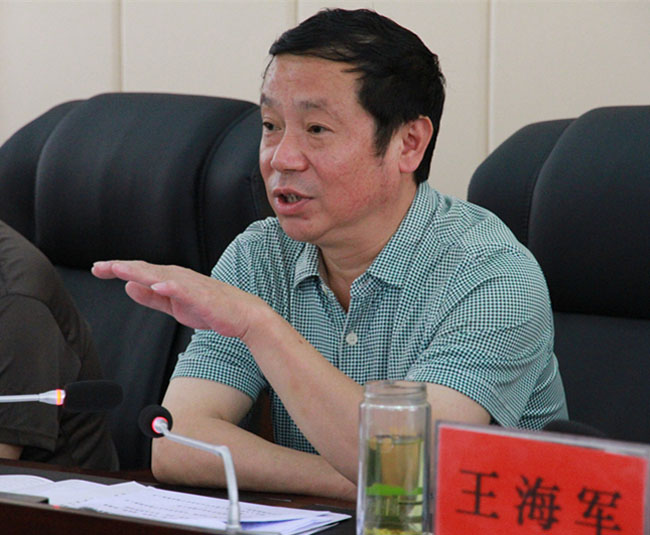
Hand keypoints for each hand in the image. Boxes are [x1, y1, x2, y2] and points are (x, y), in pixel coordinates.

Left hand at [92, 260, 266, 338]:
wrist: (242, 315)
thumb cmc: (211, 309)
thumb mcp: (174, 306)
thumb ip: (152, 298)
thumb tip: (129, 288)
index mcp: (171, 279)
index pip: (140, 272)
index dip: (118, 269)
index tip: (98, 269)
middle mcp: (179, 277)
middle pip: (146, 269)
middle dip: (121, 267)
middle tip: (98, 266)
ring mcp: (191, 285)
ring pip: (161, 276)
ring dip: (140, 272)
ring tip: (120, 270)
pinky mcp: (203, 296)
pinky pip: (185, 290)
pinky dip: (170, 286)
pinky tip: (157, 285)